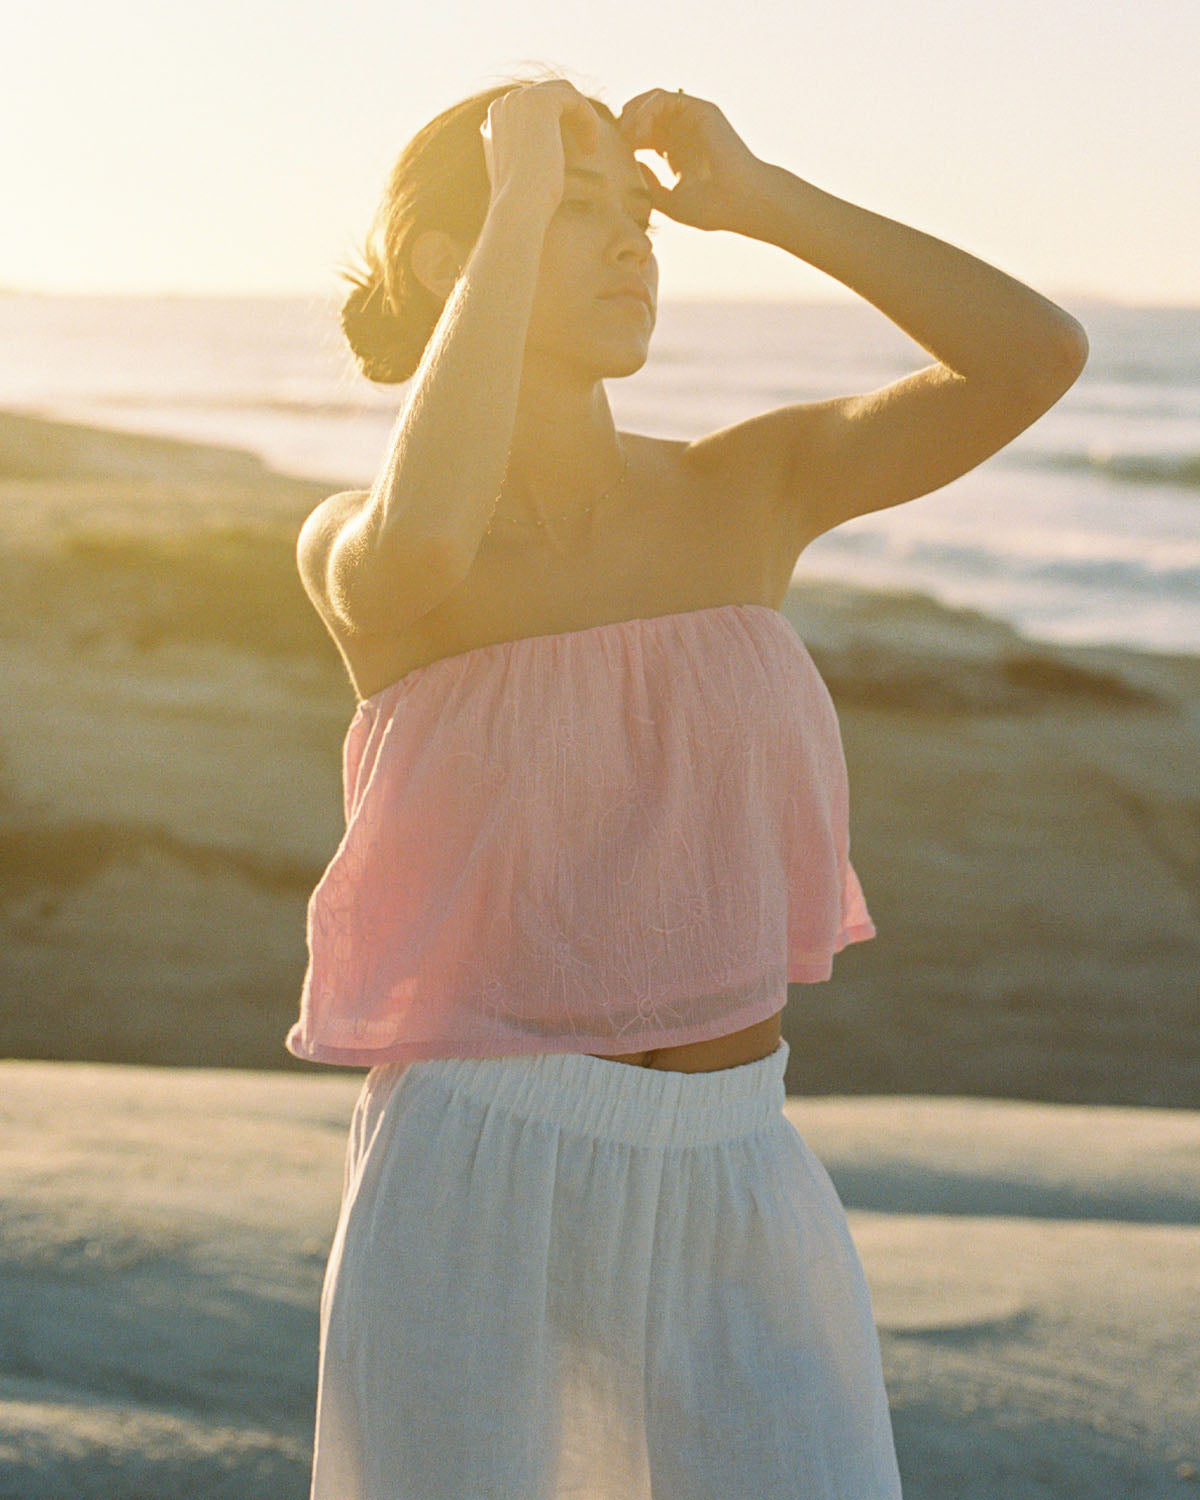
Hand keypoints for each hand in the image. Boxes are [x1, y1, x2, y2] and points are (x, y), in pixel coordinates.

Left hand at [617, 89, 773, 233]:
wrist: (743, 202)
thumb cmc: (713, 208)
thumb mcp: (670, 201)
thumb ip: (649, 185)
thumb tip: (628, 165)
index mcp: (675, 151)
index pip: (641, 135)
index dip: (623, 142)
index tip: (612, 158)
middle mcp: (683, 131)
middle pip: (642, 114)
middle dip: (624, 125)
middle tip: (613, 143)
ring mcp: (692, 119)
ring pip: (650, 101)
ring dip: (632, 115)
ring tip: (626, 137)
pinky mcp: (700, 109)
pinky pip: (663, 98)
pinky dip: (646, 110)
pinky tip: (639, 133)